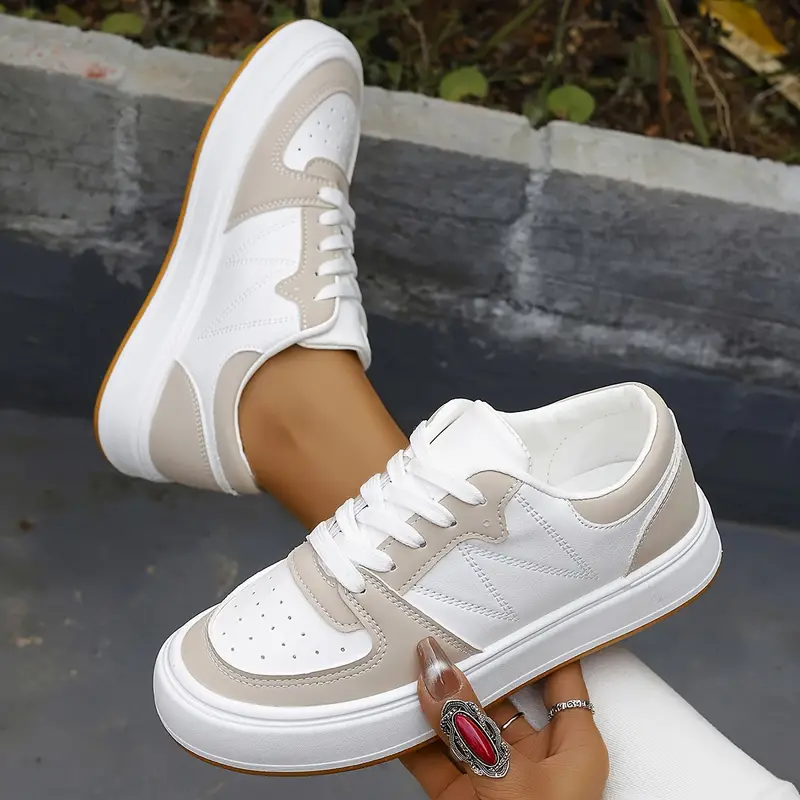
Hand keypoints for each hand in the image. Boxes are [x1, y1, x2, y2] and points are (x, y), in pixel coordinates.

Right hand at [401, 638, 608, 799]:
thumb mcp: (511, 781)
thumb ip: (470, 724)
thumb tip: (436, 671)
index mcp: (574, 749)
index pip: (560, 676)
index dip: (537, 640)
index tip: (508, 605)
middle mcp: (536, 759)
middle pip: (501, 694)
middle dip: (469, 666)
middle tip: (441, 627)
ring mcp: (497, 779)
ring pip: (462, 725)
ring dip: (432, 700)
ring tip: (405, 660)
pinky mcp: (462, 798)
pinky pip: (432, 758)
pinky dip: (409, 738)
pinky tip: (388, 709)